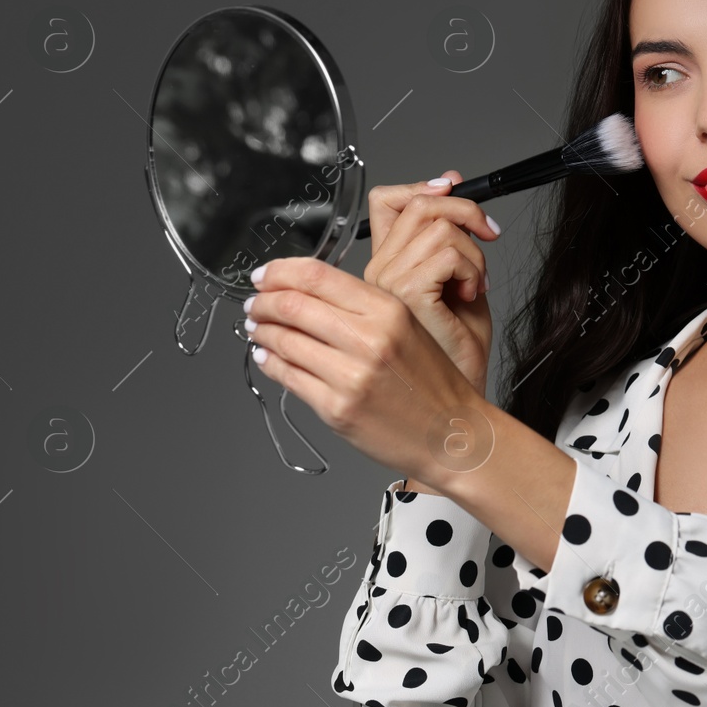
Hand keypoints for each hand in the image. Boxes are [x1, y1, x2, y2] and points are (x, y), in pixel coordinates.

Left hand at [245, 256, 485, 482]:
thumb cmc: (433, 384)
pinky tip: (267, 358)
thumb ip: (361, 309)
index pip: (316, 276)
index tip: (263, 276)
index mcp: (388, 310)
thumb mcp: (407, 328)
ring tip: (258, 331)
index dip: (279, 272)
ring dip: (262, 333)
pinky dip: (270, 364)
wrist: (453, 434)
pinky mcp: (338, 409)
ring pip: (285, 341)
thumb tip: (305, 295)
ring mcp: (352, 376)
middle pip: (293, 305)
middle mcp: (369, 339)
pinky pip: (289, 378)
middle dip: (263, 303)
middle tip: (254, 306)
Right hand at [362, 171, 501, 397]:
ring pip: (437, 225)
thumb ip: (451, 237)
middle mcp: (377, 273)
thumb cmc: (455, 354)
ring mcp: (386, 285)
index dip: (422, 186)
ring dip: (473, 250)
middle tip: (488, 236)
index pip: (386, 202)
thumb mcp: (459, 282)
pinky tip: (470, 296)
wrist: (459, 403)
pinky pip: (447, 253)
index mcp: (385, 268)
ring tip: (475, 284)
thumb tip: (452, 182)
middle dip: (464, 210)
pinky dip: (473, 268)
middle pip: (415, 203)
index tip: (455, 189)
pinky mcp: (406, 297)